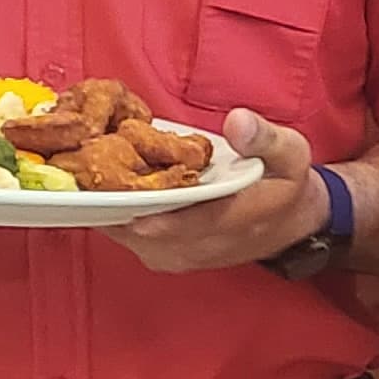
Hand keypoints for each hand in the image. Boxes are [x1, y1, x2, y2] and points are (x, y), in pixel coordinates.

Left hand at [100, 110, 334, 274]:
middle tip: (88, 167)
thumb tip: (237, 121)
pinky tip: (102, 188)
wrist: (290, 222)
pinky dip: (112, 215)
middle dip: (117, 201)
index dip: (155, 212)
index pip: (192, 223)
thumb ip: (265, 138)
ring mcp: (182, 255)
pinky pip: (129, 238)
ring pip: (131, 237)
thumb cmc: (285, 182)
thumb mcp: (291, 152)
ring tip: (88, 173)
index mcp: (239, 219)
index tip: (122, 197)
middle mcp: (205, 246)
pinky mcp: (166, 257)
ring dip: (109, 208)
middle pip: (147, 231)